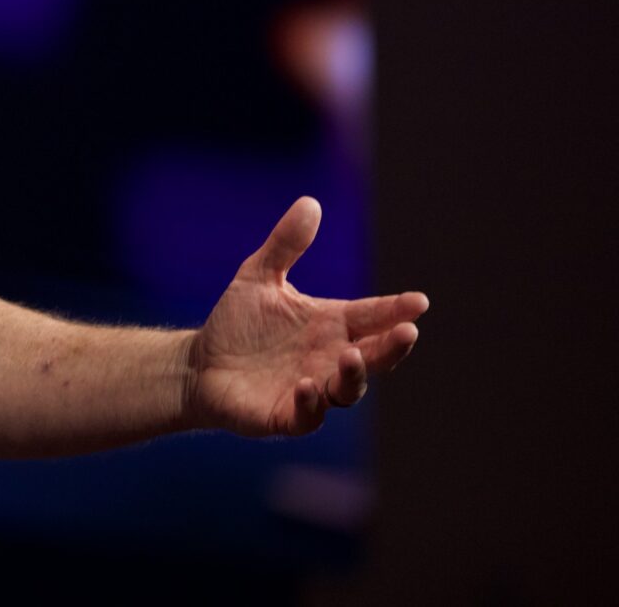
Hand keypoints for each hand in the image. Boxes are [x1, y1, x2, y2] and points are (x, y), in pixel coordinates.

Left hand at [187, 196, 426, 436]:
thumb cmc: (238, 323)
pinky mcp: (285, 415)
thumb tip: (311, 202)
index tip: (420, 301)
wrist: (199, 364)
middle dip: (392, 347)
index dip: (396, 310)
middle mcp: (329, 359)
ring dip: (354, 376)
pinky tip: (307, 386)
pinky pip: (306, 416)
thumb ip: (286, 245)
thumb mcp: (258, 276)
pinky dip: (311, 404)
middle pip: (373, 356)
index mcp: (330, 325)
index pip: (372, 316)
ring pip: (347, 390)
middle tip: (408, 332)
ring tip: (351, 357)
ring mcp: (312, 390)